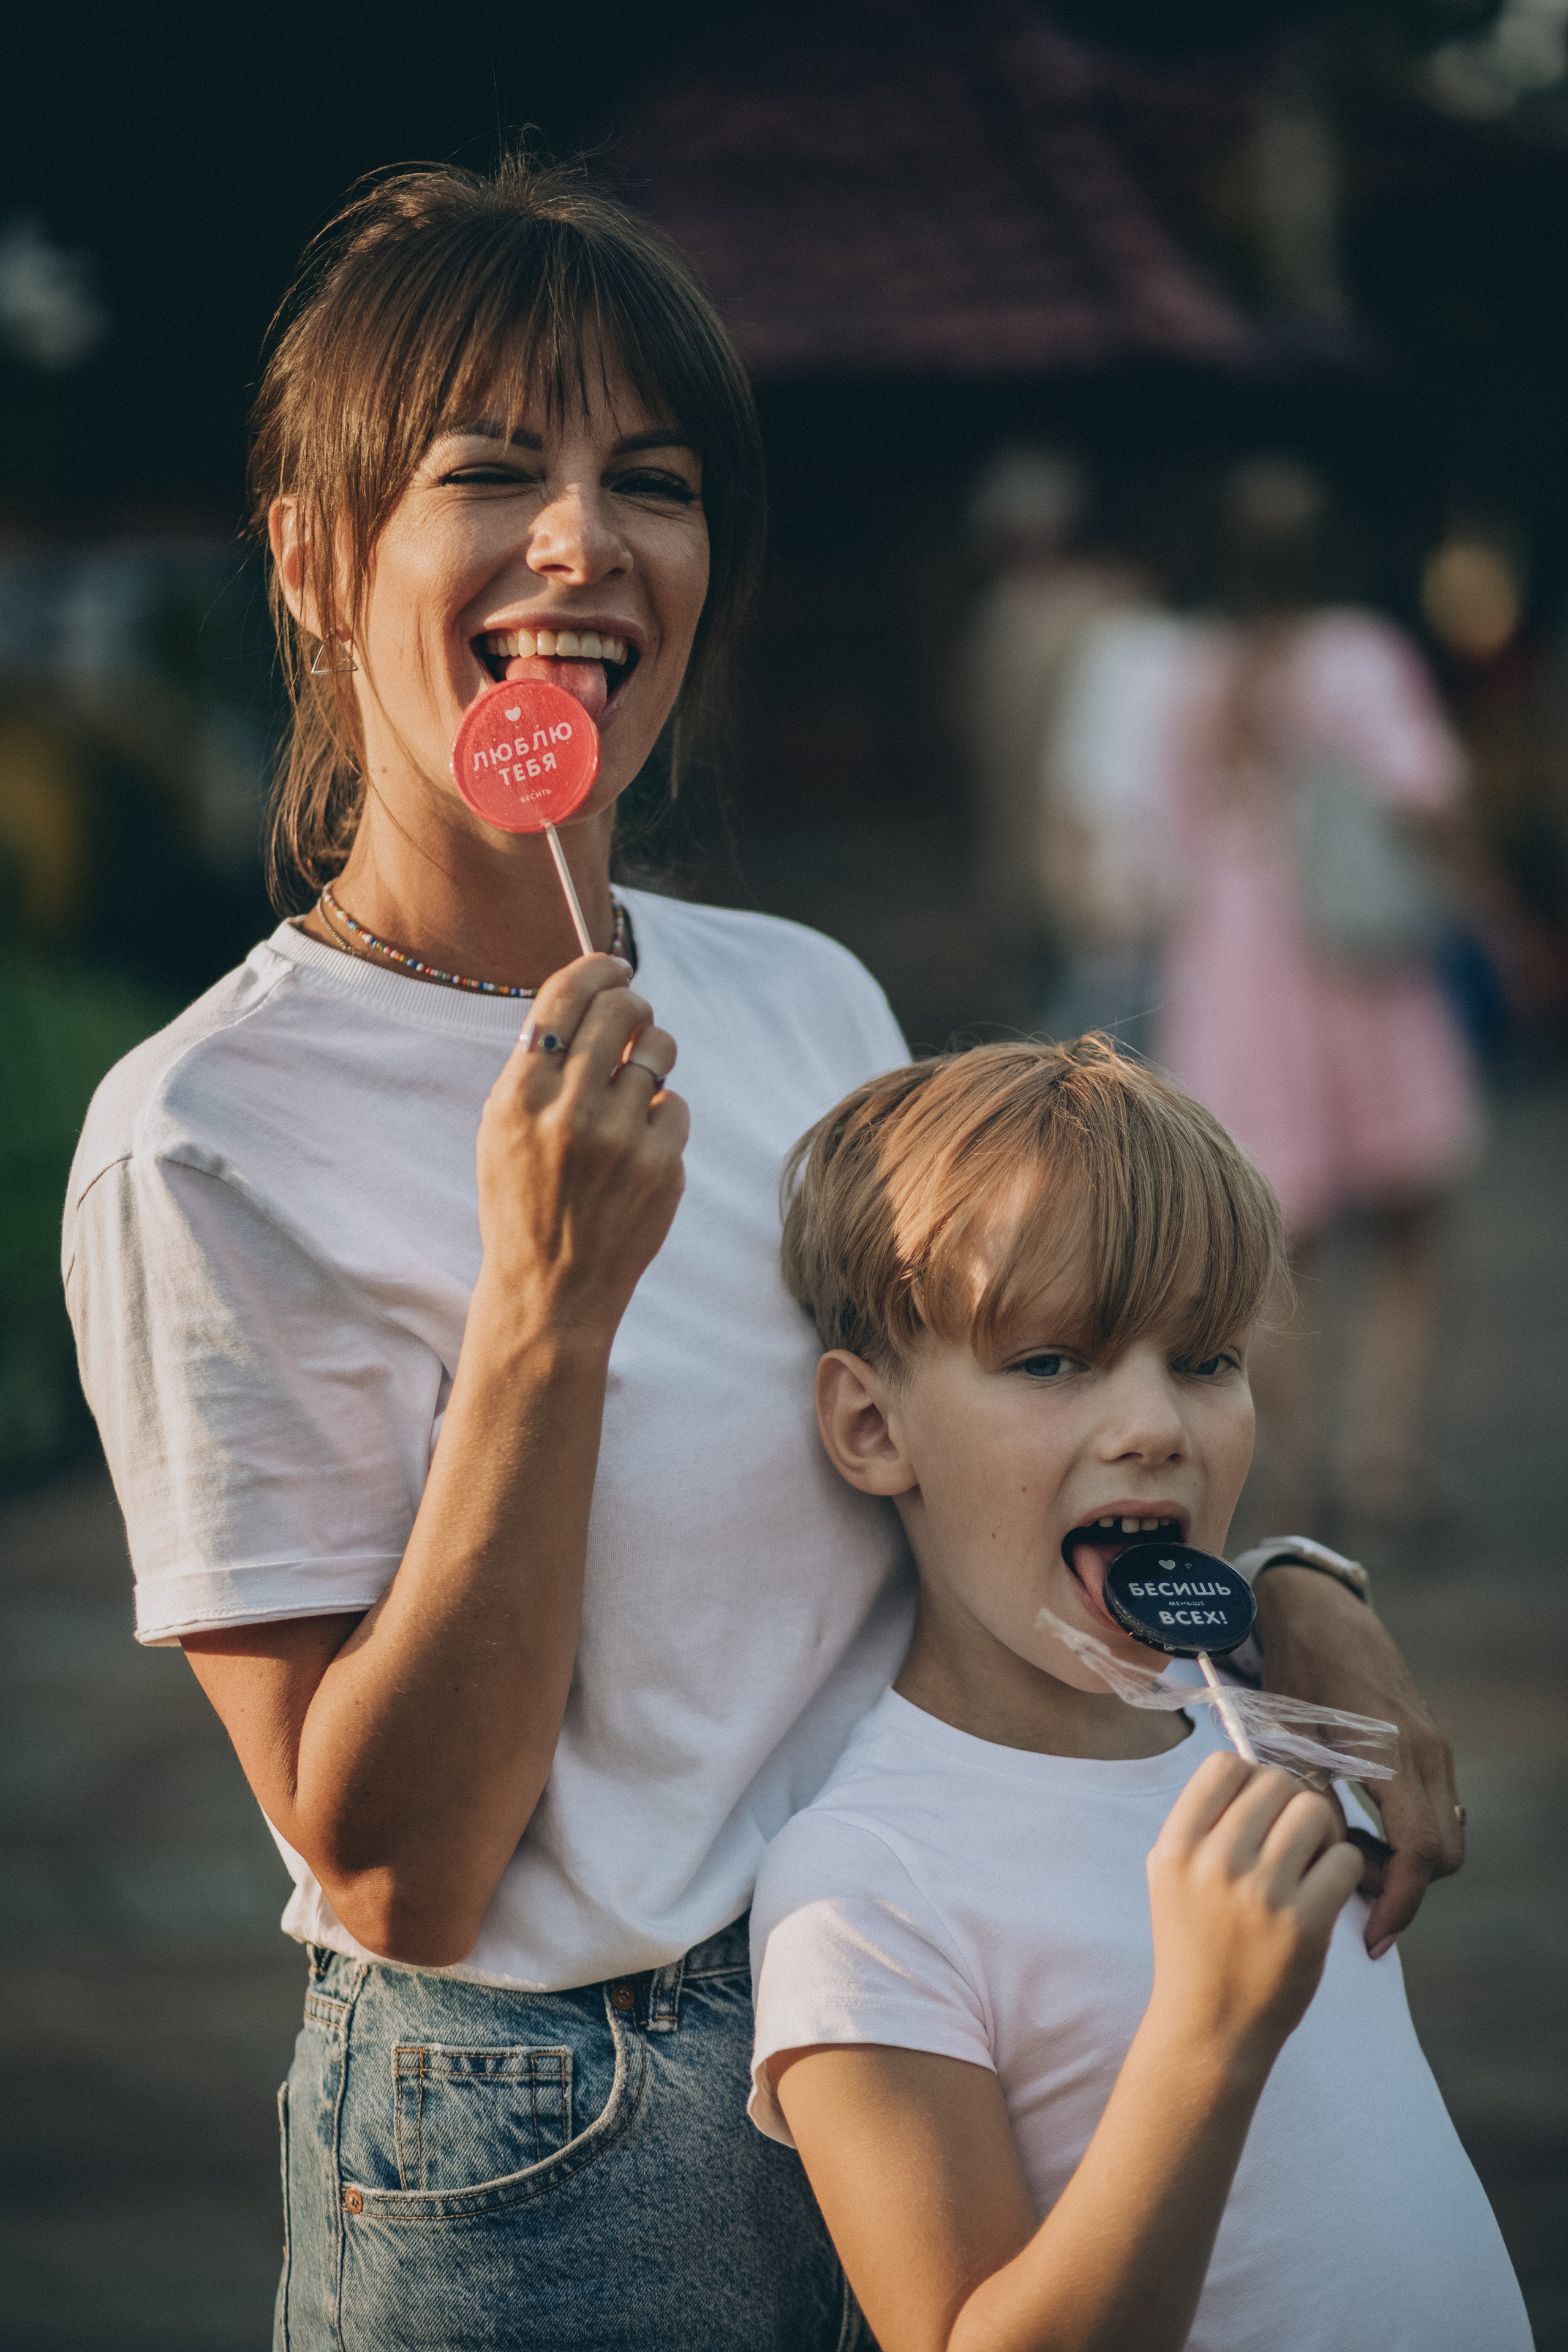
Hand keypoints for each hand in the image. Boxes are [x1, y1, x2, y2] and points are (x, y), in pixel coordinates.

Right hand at [473, 952, 687, 1344]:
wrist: (549, 1290)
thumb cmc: (523, 1201)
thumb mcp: (502, 1129)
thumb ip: (538, 1067)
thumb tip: (588, 999)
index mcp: (519, 1096)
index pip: (564, 997)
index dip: (596, 969)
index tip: (613, 967)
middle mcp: (568, 1111)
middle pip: (621, 1011)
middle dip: (633, 1004)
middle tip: (633, 1017)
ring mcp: (620, 1139)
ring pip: (660, 1049)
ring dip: (655, 1052)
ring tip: (638, 1081)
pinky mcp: (661, 1166)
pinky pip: (676, 1104)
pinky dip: (663, 1115)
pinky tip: (640, 1143)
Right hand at [1145, 1753, 1363, 2070]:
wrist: (1211, 2026)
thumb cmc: (1194, 1944)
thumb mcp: (1171, 1876)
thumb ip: (1201, 1823)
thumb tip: (1252, 1769)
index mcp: (1176, 1847)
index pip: (1224, 1766)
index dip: (1249, 1777)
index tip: (1257, 1806)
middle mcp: (1214, 1863)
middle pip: (1276, 1782)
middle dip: (1292, 1801)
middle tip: (1292, 1835)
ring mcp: (1261, 1894)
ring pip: (1316, 1811)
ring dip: (1322, 1830)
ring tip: (1312, 1858)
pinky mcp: (1306, 1924)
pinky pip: (1346, 1859)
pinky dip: (1343, 1868)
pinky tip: (1325, 1890)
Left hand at [1253, 1566, 1462, 1956]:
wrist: (1319, 1608)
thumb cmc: (1295, 1666)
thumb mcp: (1288, 1731)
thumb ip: (1309, 1793)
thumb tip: (1323, 1852)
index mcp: (1393, 1753)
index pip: (1418, 1853)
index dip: (1398, 1904)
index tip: (1371, 1935)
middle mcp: (1428, 1753)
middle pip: (1444, 1854)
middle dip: (1405, 1887)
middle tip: (1350, 1893)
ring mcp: (1435, 1746)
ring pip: (1446, 1832)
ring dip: (1408, 1861)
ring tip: (1347, 1860)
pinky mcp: (1430, 1742)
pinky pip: (1437, 1807)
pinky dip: (1410, 1833)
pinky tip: (1361, 1830)